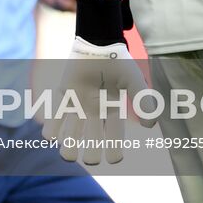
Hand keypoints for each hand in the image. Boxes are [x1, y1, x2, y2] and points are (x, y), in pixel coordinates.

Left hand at [41, 37, 153, 164]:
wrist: (96, 43)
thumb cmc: (117, 61)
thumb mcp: (134, 80)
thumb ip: (143, 100)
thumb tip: (151, 126)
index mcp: (113, 110)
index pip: (115, 137)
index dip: (115, 151)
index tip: (115, 159)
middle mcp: (95, 112)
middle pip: (93, 141)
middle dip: (91, 154)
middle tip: (90, 159)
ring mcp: (78, 105)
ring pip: (72, 134)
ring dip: (68, 147)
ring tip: (68, 155)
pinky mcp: (64, 96)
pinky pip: (55, 117)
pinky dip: (51, 130)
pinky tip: (52, 136)